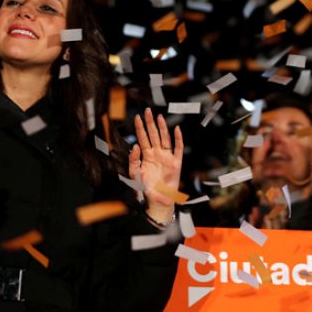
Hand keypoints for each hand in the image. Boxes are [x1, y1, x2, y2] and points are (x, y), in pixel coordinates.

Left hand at [129, 107, 182, 224]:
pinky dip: (178, 139)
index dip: (140, 128)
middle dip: (150, 123)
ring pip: (165, 139)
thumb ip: (133, 160)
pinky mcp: (176, 163)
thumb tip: (135, 146)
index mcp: (146, 156)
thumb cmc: (145, 188)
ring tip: (159, 117)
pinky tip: (176, 130)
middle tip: (147, 111)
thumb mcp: (134, 174)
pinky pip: (177, 149)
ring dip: (162, 128)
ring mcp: (167, 157)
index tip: (137, 117)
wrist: (157, 200)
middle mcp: (157, 154)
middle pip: (153, 135)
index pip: (142, 138)